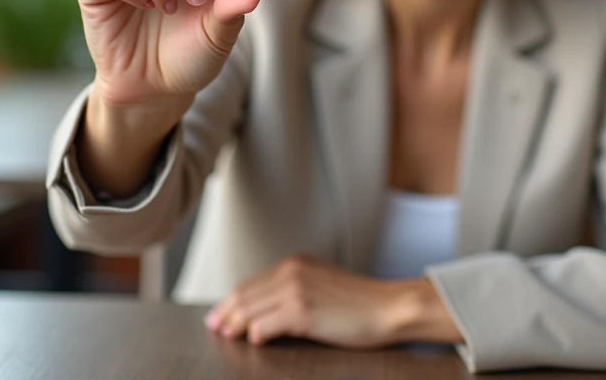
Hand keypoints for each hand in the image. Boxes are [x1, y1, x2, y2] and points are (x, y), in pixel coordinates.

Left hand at [204, 255, 462, 348]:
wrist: (389, 307)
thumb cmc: (363, 302)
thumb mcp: (323, 286)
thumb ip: (295, 290)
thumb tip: (267, 310)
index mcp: (296, 264)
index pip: (251, 282)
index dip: (232, 300)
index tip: (221, 313)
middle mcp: (292, 272)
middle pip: (245, 294)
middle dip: (226, 313)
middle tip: (216, 327)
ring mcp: (295, 290)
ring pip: (250, 309)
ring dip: (236, 324)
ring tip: (229, 336)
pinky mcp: (302, 311)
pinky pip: (266, 325)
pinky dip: (257, 334)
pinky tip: (256, 340)